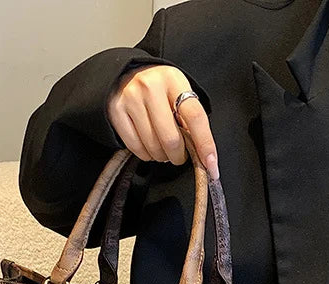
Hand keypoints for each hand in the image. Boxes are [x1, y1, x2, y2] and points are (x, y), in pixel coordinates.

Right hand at [107, 65, 219, 179]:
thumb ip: (189, 117)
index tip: (211, 165)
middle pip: (171, 139)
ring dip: (161, 156)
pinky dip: (146, 155)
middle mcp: (151, 87)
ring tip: (162, 148)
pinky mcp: (116, 112)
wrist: (125, 74)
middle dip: (178, 156)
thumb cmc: (158, 89)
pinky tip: (148, 146)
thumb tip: (201, 151)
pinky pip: (136, 148)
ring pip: (153, 147)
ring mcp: (131, 99)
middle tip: (179, 156)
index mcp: (174, 80)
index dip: (205, 144)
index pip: (195, 117)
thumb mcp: (177, 92)